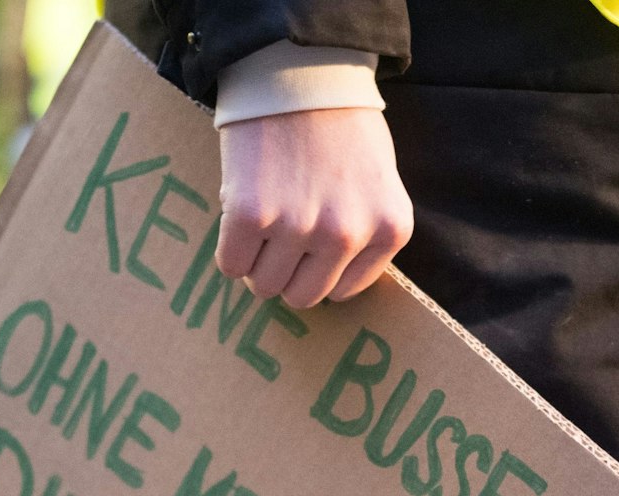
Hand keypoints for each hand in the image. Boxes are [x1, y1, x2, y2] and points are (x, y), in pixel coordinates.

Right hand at [216, 108, 413, 307]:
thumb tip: (329, 285)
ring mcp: (298, 226)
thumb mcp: (379, 183)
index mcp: (387, 229)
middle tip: (278, 241)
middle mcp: (346, 234)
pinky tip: (240, 218)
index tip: (309, 247)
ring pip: (265, 286)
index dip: (319, 271)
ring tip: (262, 226)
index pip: (343, 291)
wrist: (299, 76)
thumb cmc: (340, 126)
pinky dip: (231, 250)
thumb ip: (365, 233)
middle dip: (286, 274)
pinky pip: (231, 264)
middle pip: (302, 296)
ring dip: (256, 264)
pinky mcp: (251, 214)